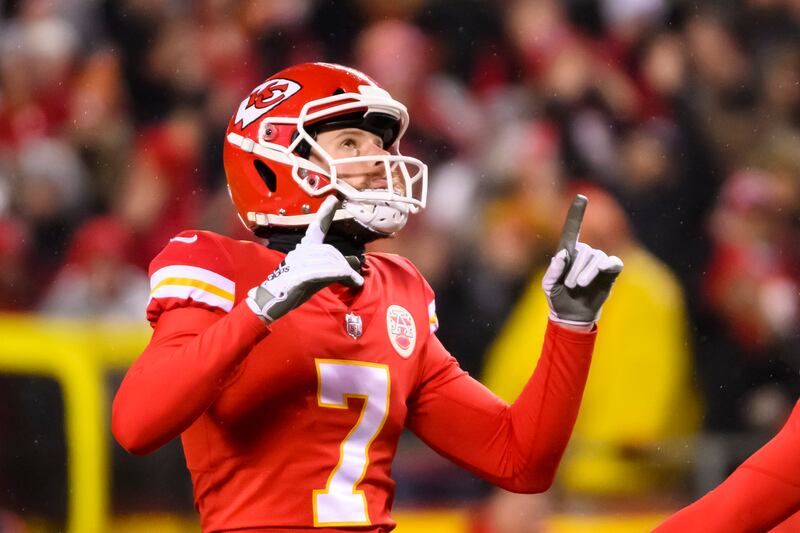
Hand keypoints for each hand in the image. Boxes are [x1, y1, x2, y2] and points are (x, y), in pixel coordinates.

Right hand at [246, 196, 363, 322]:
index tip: (334, 199)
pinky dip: (339, 275)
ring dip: (345, 272)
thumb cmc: (292, 289)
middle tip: (354, 278)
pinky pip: (323, 271)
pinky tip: (349, 279)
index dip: (325, 213)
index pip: (316, 228)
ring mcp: (297, 263)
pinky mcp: (297, 275)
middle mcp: (300, 252)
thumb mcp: (314, 277)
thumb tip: (350, 272)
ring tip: (353, 282)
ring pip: (329, 262)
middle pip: (330, 251)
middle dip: (345, 264)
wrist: (269, 302)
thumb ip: (329, 270)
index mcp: (304, 249)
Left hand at [542, 194, 622, 326]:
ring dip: (586, 273)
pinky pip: (613, 263)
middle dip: (575, 269)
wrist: (572, 315)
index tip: (581, 197)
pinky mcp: (610, 272)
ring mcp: (598, 261)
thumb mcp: (548, 286)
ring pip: (596, 258)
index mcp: (568, 252)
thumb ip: (552, 271)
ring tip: (579, 286)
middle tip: (570, 285)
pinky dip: (605, 267)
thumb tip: (562, 254)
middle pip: (584, 250)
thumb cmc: (557, 297)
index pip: (572, 229)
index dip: (577, 214)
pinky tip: (601, 273)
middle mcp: (584, 253)